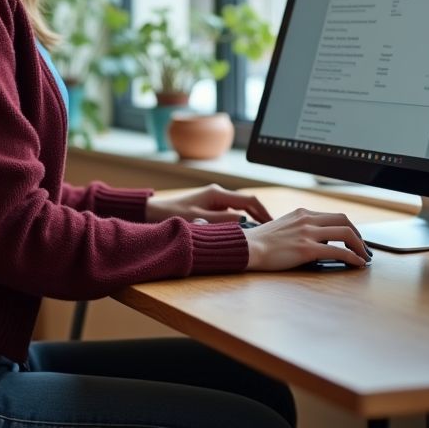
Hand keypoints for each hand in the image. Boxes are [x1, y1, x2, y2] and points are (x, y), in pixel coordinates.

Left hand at [144, 184, 271, 224]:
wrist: (154, 211)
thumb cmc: (173, 214)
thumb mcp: (199, 219)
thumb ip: (222, 221)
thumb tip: (245, 223)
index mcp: (218, 194)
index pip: (250, 200)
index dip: (264, 212)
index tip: (274, 224)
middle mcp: (219, 194)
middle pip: (248, 203)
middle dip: (261, 216)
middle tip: (272, 231)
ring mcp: (215, 199)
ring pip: (240, 209)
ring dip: (251, 219)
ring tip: (261, 233)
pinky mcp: (210, 206)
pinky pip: (231, 212)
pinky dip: (240, 221)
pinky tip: (244, 232)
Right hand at [244, 208, 369, 269]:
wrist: (248, 247)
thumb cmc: (262, 242)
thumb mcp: (283, 227)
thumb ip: (300, 228)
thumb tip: (317, 240)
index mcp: (302, 213)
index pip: (333, 216)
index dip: (348, 227)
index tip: (353, 238)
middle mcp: (307, 219)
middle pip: (344, 221)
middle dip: (358, 235)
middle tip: (363, 247)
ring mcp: (308, 233)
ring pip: (345, 233)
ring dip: (359, 245)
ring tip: (364, 256)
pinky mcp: (307, 249)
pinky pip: (338, 251)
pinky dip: (353, 257)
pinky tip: (358, 264)